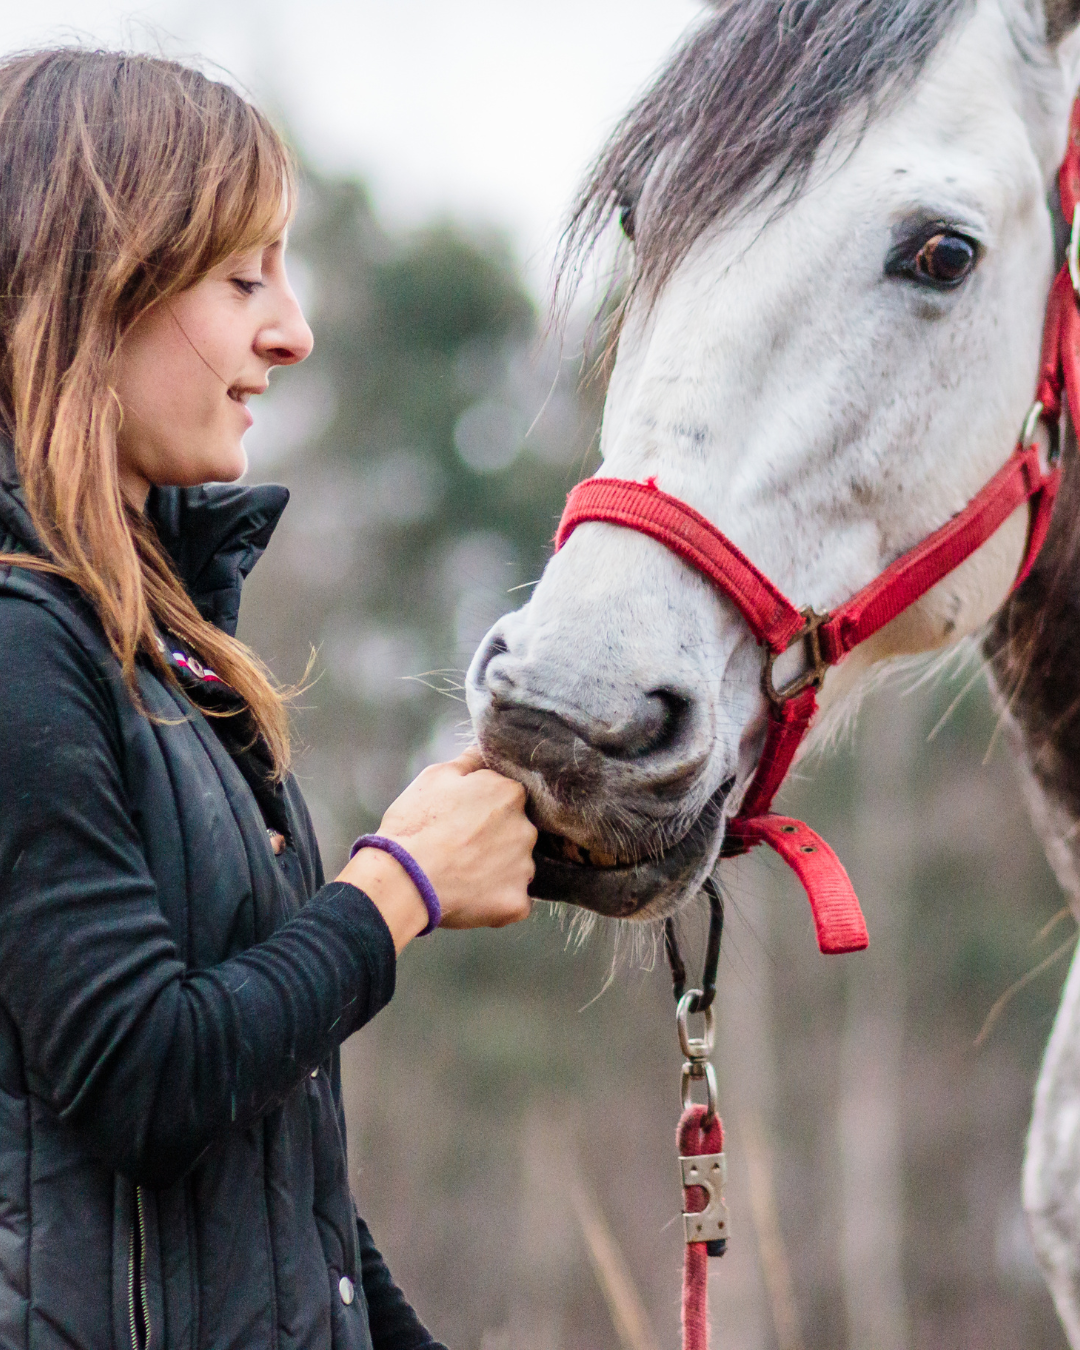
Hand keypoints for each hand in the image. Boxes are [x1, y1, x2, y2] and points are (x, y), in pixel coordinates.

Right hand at [336, 746, 535, 950]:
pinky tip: (469, 898)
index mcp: (510, 794)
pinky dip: (496, 902)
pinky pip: (513, 901)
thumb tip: (485, 748)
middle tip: (459, 850)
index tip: (462, 821)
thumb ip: (470, 761)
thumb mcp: (436, 776)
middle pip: (516, 833)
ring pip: (517, 867)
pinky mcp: (517, 902)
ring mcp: (524, 867)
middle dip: (494, 841)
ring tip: (461, 876)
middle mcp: (526, 828)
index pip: (508, 799)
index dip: (483, 811)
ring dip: (497, 872)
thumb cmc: (415, 824)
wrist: (402, 879)